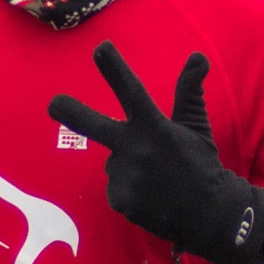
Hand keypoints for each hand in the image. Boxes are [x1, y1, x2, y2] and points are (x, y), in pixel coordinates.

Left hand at [47, 42, 263, 263]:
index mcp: (156, 127)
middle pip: (95, 125)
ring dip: (127, 166)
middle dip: (71, 111)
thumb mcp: (196, 126)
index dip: (115, 69)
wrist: (210, 215)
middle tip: (53, 102)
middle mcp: (137, 149)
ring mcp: (127, 176)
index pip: (132, 92)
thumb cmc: (202, 165)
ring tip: (156, 179)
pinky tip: (149, 196)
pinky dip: (128, 189)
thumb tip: (197, 56)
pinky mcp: (121, 200)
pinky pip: (116, 188)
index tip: (101, 48)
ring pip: (113, 162)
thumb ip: (189, 92)